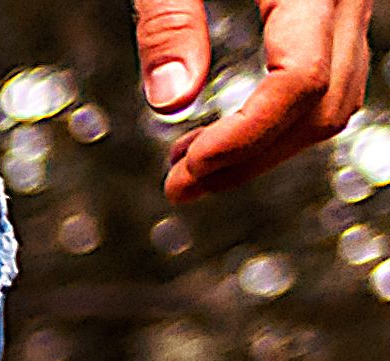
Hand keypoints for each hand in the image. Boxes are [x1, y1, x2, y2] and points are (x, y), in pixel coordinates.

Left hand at [137, 0, 370, 198]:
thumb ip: (169, 22)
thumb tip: (170, 99)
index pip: (300, 81)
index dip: (245, 136)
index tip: (188, 166)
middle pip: (323, 104)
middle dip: (250, 157)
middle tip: (178, 185)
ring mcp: (348, 9)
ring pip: (333, 101)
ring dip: (265, 147)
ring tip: (189, 166)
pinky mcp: (334, 18)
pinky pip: (327, 81)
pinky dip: (279, 120)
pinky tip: (219, 136)